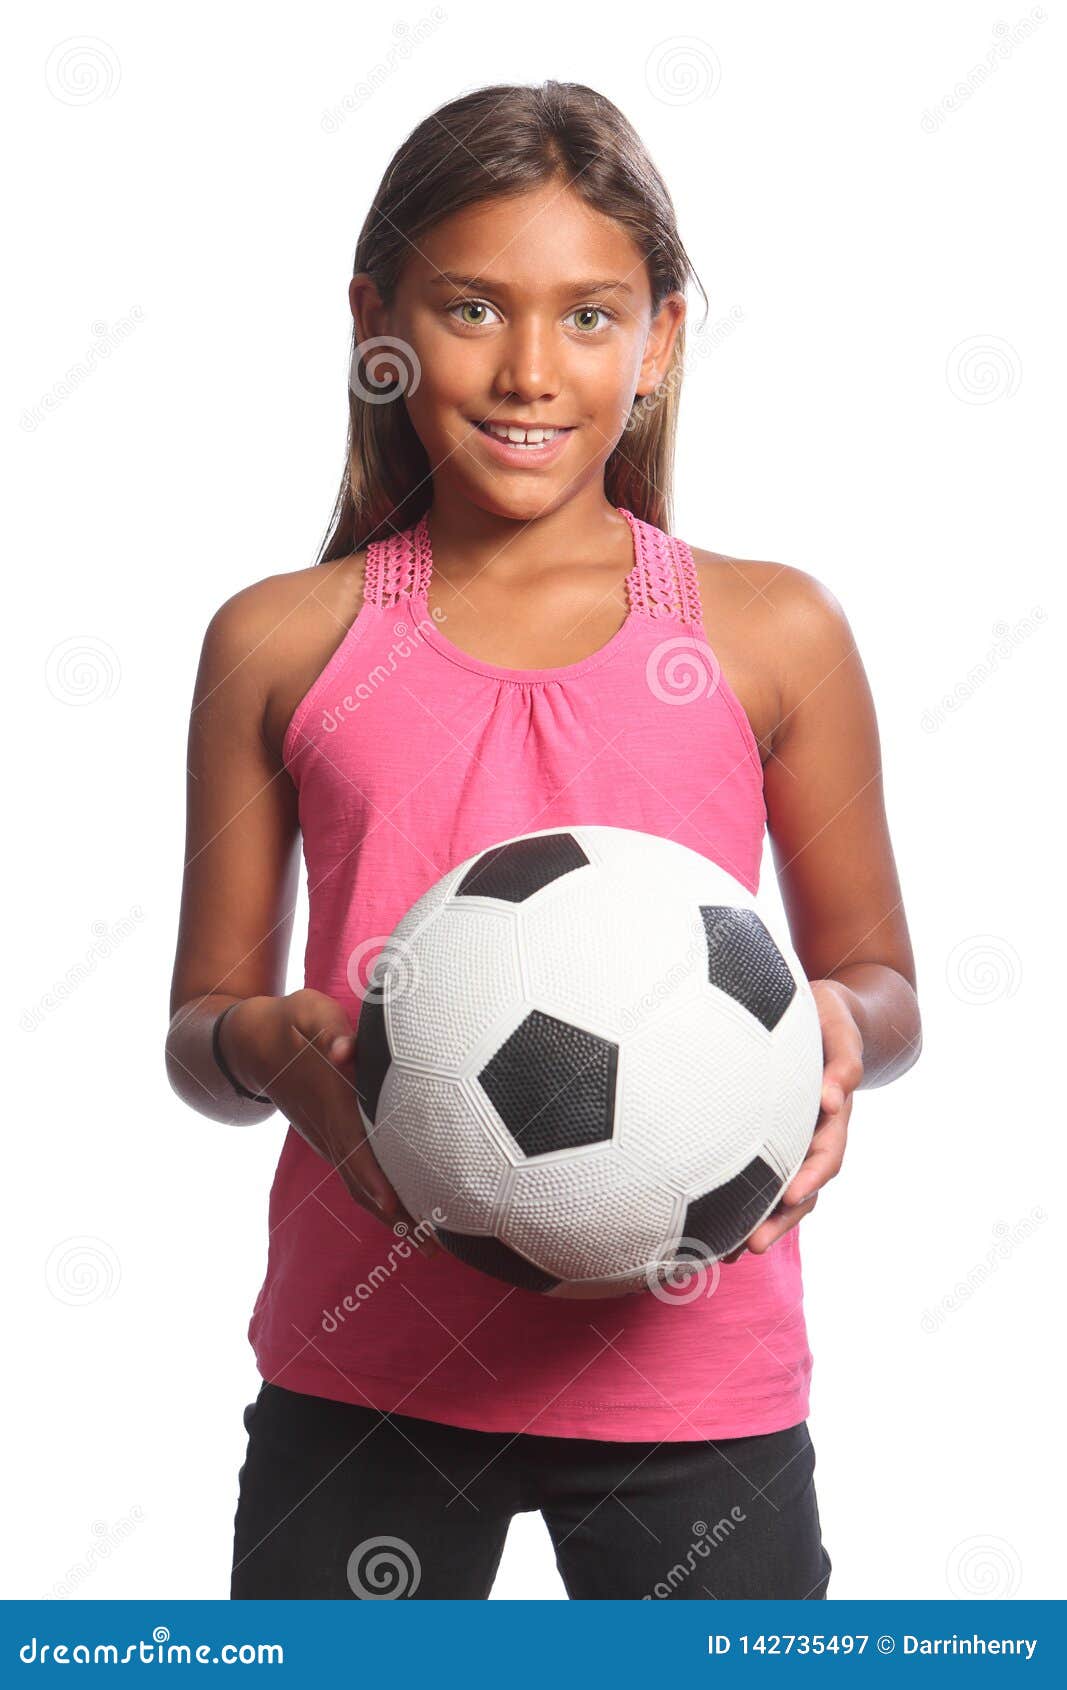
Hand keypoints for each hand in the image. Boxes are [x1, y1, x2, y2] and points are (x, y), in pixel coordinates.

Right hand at [222, 989, 439, 1258]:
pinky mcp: (332, 1141)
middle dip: (395, 1215)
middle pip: (361, 1181)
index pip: (352, 1144)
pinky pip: (359, 1178)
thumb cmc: (289, 1022)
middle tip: (432, 1247)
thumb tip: (343, 1049)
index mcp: (327, 1102)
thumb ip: (327, 1029)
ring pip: (361, 1187)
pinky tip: (409, 1219)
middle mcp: (327, 1130)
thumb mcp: (306, 1013)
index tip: (393, 1205)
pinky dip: (383, 1202)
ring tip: (431, 1247)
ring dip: (393, 1218)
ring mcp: (327, 1140)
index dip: (372, 1176)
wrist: (251, 1044)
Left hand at [721, 978, 862, 1262]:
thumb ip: (844, 1061)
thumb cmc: (831, 1016)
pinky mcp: (764, 1136)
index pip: (827, 1156)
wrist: (823, 1013)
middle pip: (801, 1190)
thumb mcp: (842, 1027)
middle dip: (779, 1222)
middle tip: (751, 1247)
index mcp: (833, 1116)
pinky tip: (696, 1216)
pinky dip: (731, 1196)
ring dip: (755, 1222)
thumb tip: (832, 1097)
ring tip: (722, 1253)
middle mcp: (812, 1135)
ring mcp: (789, 1139)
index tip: (793, 1196)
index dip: (812, 1178)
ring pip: (775, 1190)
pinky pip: (750, 1170)